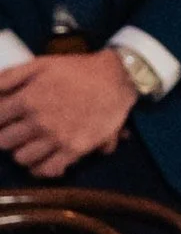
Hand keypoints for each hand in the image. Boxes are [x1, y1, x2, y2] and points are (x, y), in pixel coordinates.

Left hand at [0, 47, 135, 179]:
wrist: (115, 79)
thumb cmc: (77, 70)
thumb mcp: (40, 63)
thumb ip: (10, 76)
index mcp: (27, 99)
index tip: (3, 119)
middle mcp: (39, 121)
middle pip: (4, 141)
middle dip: (5, 136)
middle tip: (13, 132)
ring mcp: (56, 138)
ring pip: (21, 158)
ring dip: (20, 152)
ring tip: (28, 145)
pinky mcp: (74, 149)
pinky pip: (47, 170)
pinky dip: (40, 168)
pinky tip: (41, 160)